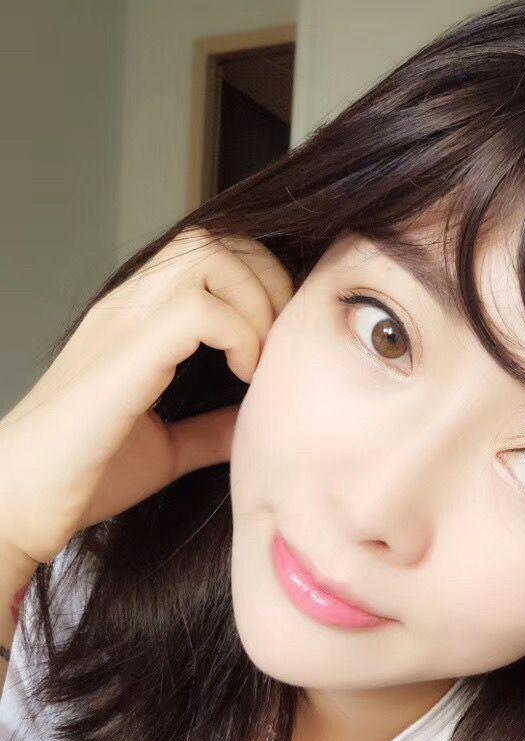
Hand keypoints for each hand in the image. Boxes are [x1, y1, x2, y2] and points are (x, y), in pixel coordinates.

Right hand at [0, 226, 294, 571]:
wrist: (23, 497)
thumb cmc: (83, 474)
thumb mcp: (166, 447)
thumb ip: (209, 429)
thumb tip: (256, 422)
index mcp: (136, 320)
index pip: (207, 255)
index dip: (258, 283)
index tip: (275, 345)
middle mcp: (129, 306)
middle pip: (214, 240)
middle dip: (267, 282)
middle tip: (279, 343)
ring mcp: (124, 322)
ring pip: (208, 256)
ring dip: (255, 302)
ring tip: (259, 360)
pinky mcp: (126, 353)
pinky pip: (200, 310)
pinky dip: (240, 335)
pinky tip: (243, 377)